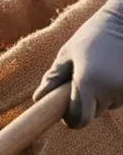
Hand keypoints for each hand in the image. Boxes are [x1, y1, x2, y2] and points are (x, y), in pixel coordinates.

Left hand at [32, 0, 122, 128]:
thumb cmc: (94, 34)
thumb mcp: (67, 53)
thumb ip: (53, 78)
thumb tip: (39, 99)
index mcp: (88, 82)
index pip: (79, 119)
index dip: (70, 118)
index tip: (65, 110)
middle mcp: (110, 90)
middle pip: (94, 113)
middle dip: (86, 102)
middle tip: (84, 78)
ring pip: (108, 105)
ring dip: (102, 95)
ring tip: (101, 69)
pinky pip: (121, 97)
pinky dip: (115, 90)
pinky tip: (113, 69)